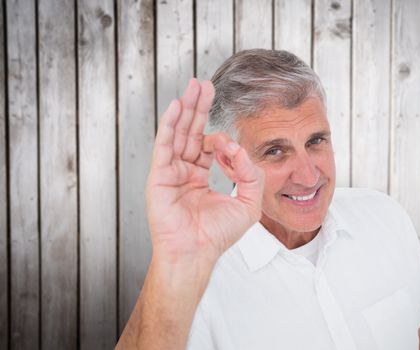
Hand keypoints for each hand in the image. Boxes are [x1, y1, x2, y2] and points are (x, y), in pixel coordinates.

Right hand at [145, 78, 263, 262]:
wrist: (196, 252)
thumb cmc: (218, 235)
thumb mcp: (248, 203)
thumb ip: (252, 174)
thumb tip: (240, 149)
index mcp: (202, 177)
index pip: (213, 148)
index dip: (226, 143)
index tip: (233, 150)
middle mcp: (185, 171)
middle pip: (192, 132)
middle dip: (200, 108)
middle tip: (204, 84)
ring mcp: (171, 171)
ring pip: (178, 133)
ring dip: (186, 109)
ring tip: (193, 86)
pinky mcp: (160, 175)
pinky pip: (164, 144)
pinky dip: (170, 124)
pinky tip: (177, 106)